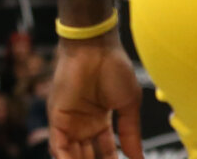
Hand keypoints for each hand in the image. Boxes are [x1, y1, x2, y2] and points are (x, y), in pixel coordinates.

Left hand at [49, 33, 143, 158]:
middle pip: (89, 157)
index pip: (106, 151)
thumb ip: (130, 133)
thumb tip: (139, 157)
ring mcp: (69, 124)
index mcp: (99, 121)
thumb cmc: (115, 69)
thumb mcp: (129, 105)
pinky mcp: (57, 121)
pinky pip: (60, 149)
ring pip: (73, 156)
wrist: (97, 48)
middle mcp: (82, 126)